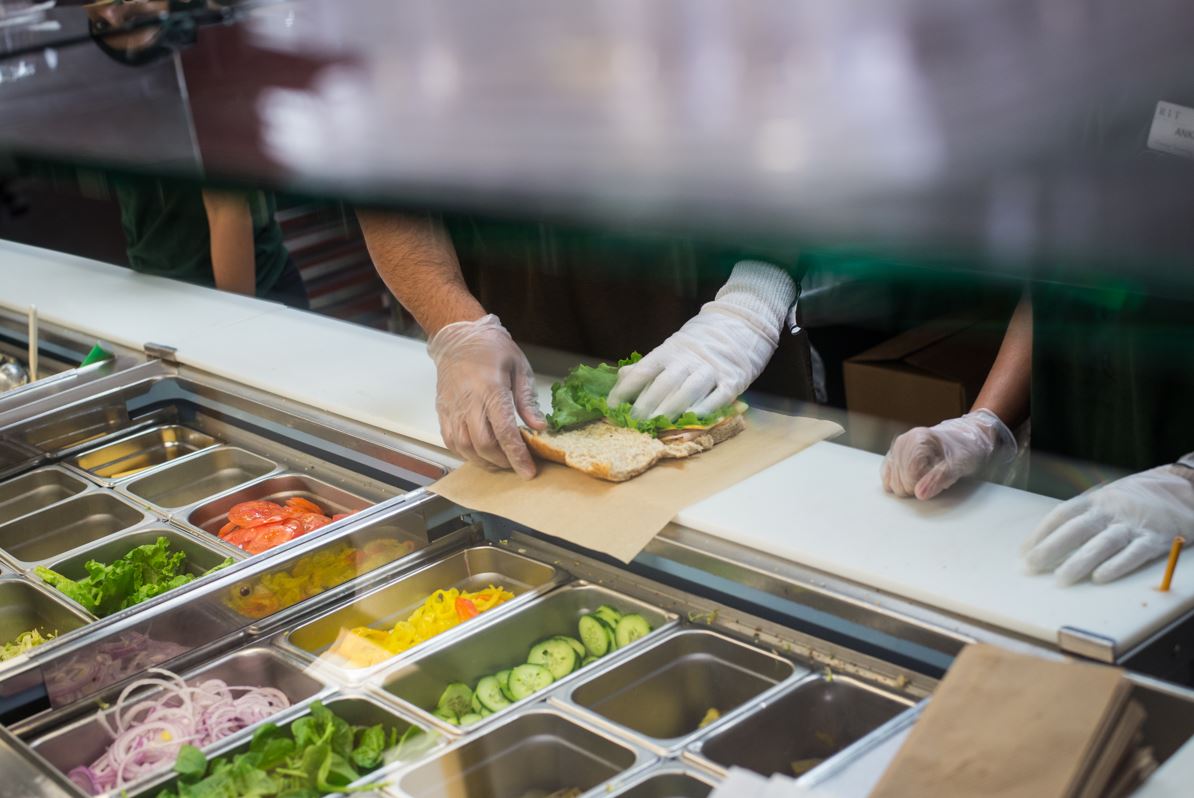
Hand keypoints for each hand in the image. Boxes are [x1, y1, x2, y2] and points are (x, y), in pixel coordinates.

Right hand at [426, 315, 545, 477]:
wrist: (459, 336)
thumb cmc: (491, 349)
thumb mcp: (519, 368)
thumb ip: (527, 400)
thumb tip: (540, 427)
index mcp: (490, 389)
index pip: (504, 431)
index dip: (517, 456)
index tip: (528, 472)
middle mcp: (468, 402)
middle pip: (484, 445)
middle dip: (503, 462)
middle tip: (518, 465)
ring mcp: (452, 408)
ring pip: (465, 448)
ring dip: (484, 462)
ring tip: (501, 462)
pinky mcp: (443, 411)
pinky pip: (451, 442)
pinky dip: (466, 454)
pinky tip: (480, 454)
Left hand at [607, 261, 795, 419]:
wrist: (741, 324)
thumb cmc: (699, 344)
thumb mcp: (671, 349)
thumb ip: (648, 365)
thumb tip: (621, 379)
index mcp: (669, 351)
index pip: (643, 370)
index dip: (626, 389)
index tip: (612, 407)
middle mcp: (688, 359)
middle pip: (664, 383)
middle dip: (646, 405)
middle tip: (634, 423)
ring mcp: (711, 369)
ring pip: (688, 391)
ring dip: (671, 409)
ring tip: (657, 426)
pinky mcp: (732, 380)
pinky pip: (717, 397)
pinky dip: (704, 409)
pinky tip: (692, 420)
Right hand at [881, 409, 1015, 499]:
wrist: (963, 440)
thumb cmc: (963, 450)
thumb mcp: (959, 465)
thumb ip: (939, 479)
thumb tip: (919, 494)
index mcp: (918, 439)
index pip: (909, 474)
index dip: (923, 485)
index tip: (937, 482)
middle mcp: (903, 441)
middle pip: (899, 479)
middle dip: (916, 486)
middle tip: (933, 479)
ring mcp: (896, 448)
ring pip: (891, 481)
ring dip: (909, 486)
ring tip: (926, 477)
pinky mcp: (893, 456)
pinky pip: (887, 477)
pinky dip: (900, 483)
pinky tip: (914, 479)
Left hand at [1021, 463, 1193, 584]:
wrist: (1184, 486)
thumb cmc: (1137, 498)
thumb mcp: (1107, 499)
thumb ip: (1084, 517)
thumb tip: (1050, 542)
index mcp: (1095, 500)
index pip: (1060, 516)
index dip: (1039, 534)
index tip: (1023, 553)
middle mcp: (1111, 510)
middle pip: (1075, 529)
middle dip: (1050, 549)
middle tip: (1031, 568)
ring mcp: (1133, 523)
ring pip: (1102, 543)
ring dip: (1079, 561)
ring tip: (1060, 579)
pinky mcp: (1156, 538)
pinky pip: (1135, 552)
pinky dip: (1117, 565)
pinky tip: (1100, 578)